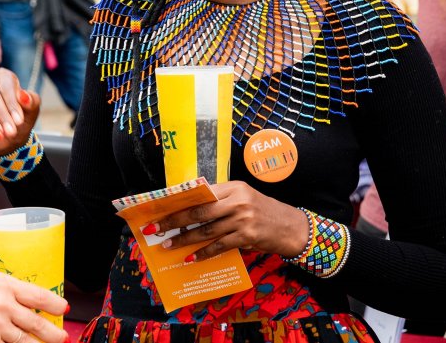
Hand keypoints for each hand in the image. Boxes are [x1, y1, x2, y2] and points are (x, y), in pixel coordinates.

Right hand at [0, 69, 39, 155]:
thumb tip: (24, 95)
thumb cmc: (20, 117)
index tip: (19, 121)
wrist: (8, 135)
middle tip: (11, 131)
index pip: (6, 86)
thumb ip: (31, 101)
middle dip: (2, 115)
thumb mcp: (31, 110)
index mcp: (4, 76)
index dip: (12, 104)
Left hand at [147, 181, 309, 261]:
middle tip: (155, 228)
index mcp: (233, 187)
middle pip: (199, 211)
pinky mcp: (247, 237)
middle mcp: (237, 201)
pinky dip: (203, 253)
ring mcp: (242, 219)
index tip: (160, 208)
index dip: (179, 201)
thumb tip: (189, 208)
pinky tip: (190, 257)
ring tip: (168, 245)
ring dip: (184, 239)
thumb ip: (220, 200)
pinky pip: (219, 246)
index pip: (200, 193)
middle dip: (174, 221)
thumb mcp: (243, 198)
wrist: (291, 227)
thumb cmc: (262, 211)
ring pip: (206, 230)